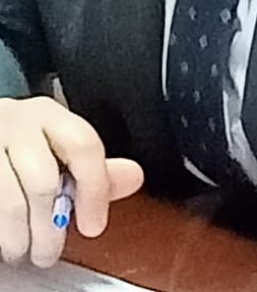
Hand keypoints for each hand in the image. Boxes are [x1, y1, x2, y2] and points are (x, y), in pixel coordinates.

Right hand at [0, 96, 143, 267]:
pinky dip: (3, 231)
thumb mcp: (56, 150)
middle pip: (43, 179)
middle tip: (51, 248)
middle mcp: (17, 123)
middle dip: (50, 224)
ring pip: (12, 200)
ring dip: (22, 236)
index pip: (83, 144)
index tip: (93, 224)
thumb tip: (133, 177)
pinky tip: (8, 235)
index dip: (94, 189)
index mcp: (48, 116)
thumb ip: (92, 168)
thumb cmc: (19, 148)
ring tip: (25, 249)